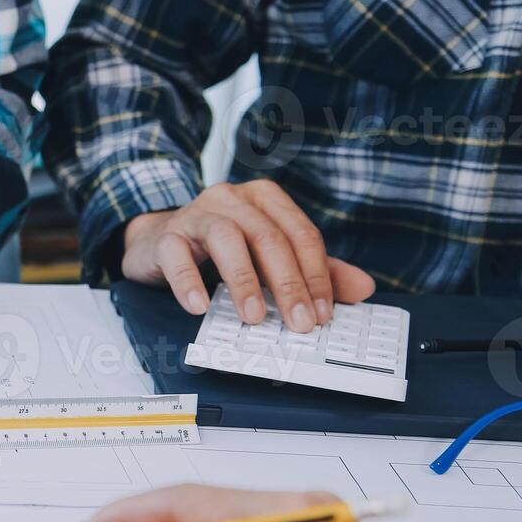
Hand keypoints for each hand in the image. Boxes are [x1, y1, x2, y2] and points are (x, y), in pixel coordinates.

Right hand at [122, 181, 374, 331]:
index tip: (322, 313)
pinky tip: (199, 306)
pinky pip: (177, 255)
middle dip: (288, 284)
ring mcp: (197, 214)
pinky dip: (189, 282)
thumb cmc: (219, 249)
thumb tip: (363, 288)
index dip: (316, 275)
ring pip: (227, 239)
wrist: (158, 240)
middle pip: (269, 237)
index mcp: (266, 199)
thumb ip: (314, 271)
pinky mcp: (166, 235)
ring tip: (254, 317)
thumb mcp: (269, 257)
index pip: (301, 234)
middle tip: (298, 323)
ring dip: (244, 281)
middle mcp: (234, 199)